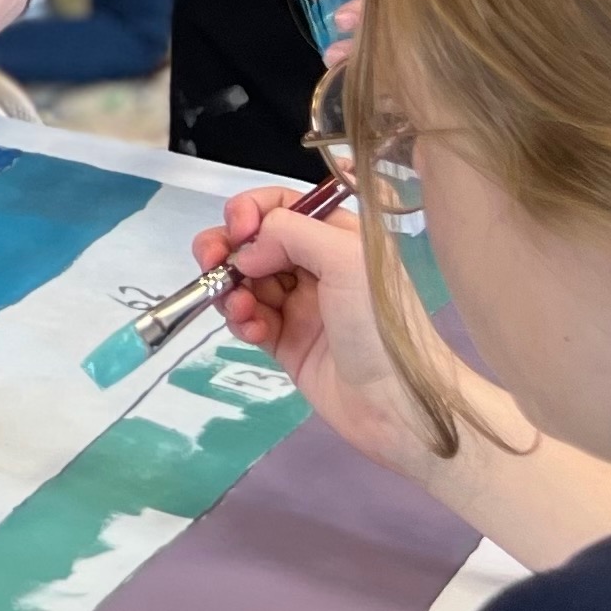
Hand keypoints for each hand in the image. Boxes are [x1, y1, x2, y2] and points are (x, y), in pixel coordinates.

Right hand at [202, 187, 414, 470]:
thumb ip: (290, 233)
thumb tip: (245, 251)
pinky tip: (252, 332)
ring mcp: (299, 305)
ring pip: (244, 281)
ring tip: (241, 309)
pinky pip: (247, 319)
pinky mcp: (285, 342)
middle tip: (213, 264)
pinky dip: (240, 320)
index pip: (282, 205)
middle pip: (254, 241)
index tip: (238, 230)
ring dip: (231, 289)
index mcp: (337, 237)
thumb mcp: (346, 259)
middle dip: (227, 248)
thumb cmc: (379, 325)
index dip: (252, 210)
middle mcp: (316, 266)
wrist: (396, 406)